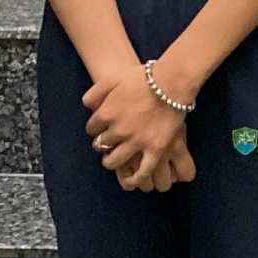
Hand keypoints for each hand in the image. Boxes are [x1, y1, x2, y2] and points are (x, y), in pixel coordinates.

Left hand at [84, 69, 194, 193]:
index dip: (96, 127)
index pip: (91, 127)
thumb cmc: (144, 77)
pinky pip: (143, 170)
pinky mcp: (155, 149)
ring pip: (115, 160)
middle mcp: (118, 130)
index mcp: (106, 113)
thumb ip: (96, 92)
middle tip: (108, 143)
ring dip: (111, 161)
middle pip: (101, 144)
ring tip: (114, 160)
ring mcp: (136, 141)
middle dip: (102, 144)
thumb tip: (87, 106)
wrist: (171, 81)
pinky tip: (132, 180)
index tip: (102, 127)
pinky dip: (136, 178)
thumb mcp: (113, 79)